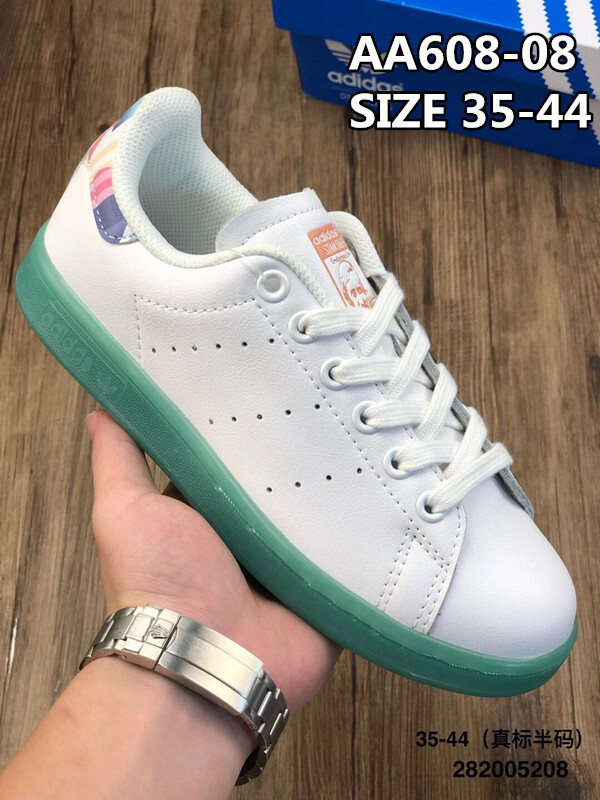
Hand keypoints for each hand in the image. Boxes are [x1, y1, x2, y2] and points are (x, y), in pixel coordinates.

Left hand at [86, 409, 340, 710]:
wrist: (204, 662)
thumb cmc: (157, 586)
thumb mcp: (126, 510)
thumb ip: (119, 459)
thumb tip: (102, 411)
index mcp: (207, 513)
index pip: (231, 458)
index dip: (244, 427)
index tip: (266, 386)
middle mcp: (249, 537)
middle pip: (281, 484)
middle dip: (300, 455)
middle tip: (329, 403)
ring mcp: (289, 565)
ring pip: (320, 515)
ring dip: (337, 492)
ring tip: (368, 439)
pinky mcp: (324, 590)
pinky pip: (353, 555)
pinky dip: (366, 534)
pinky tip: (387, 497)